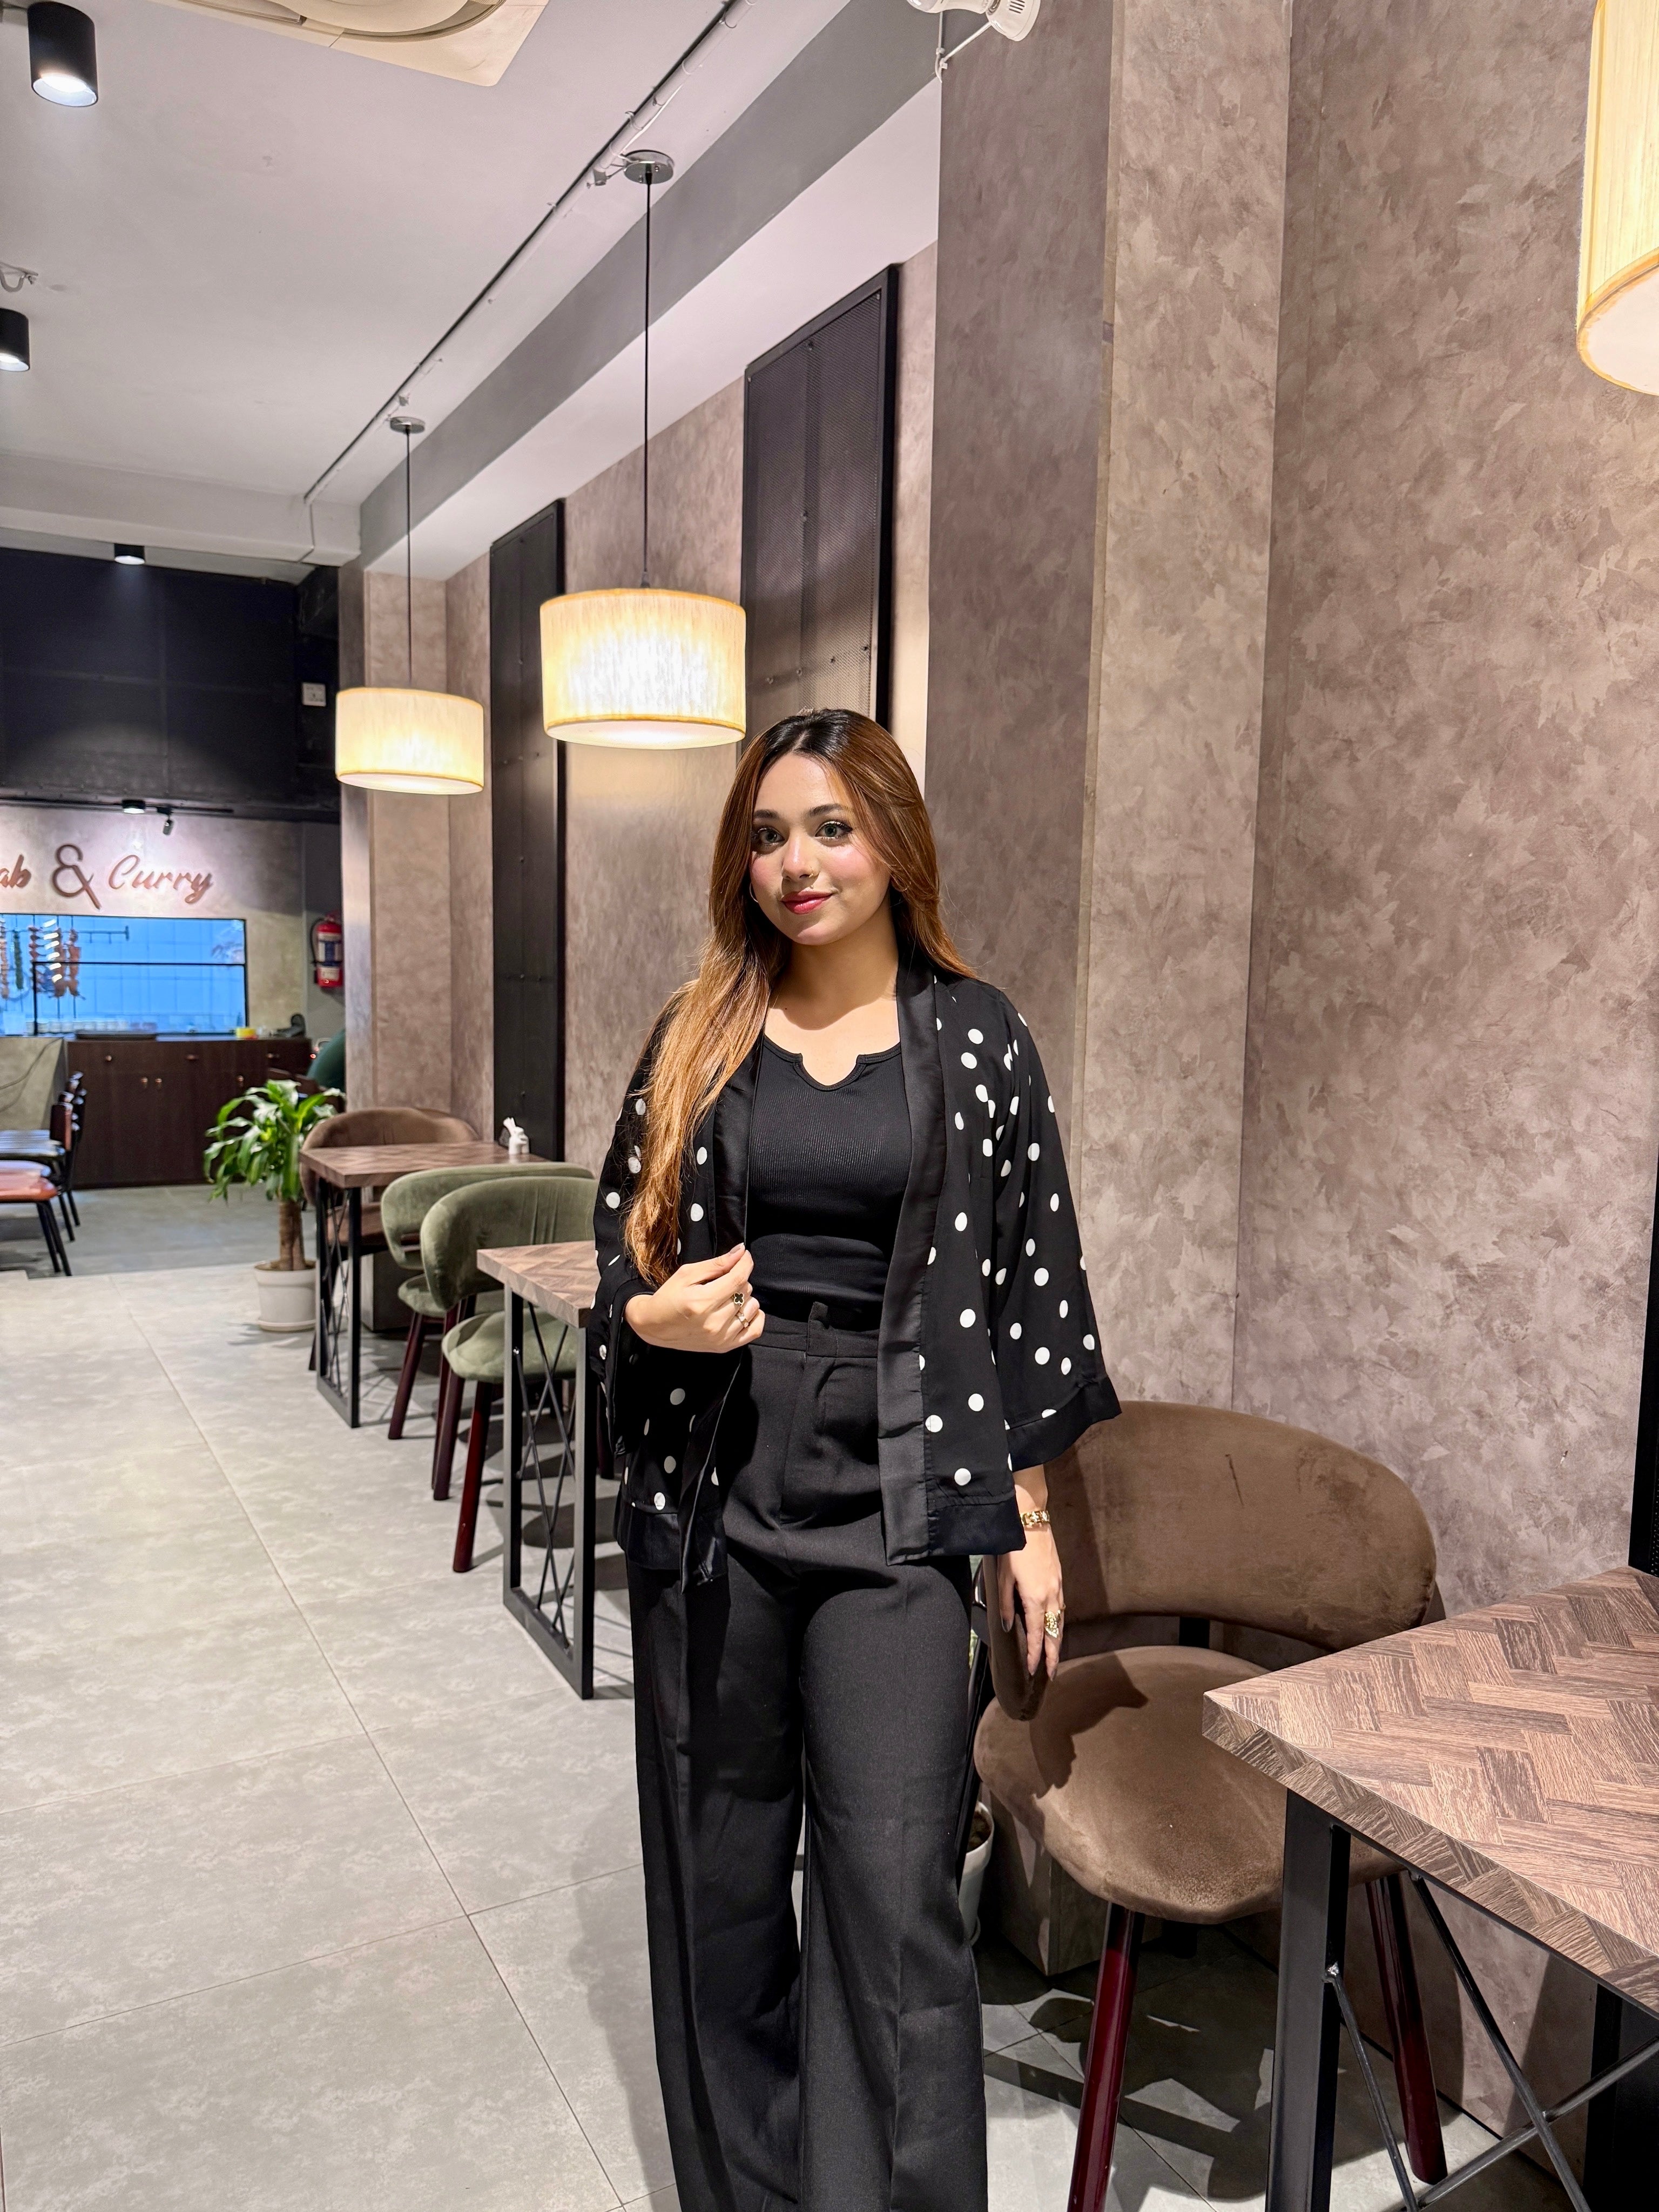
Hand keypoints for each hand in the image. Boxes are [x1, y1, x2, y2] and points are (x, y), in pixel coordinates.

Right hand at [625, 1243, 764, 1353]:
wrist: (655, 1326)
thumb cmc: (669, 1297)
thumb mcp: (687, 1274)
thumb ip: (716, 1264)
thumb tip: (741, 1251)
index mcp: (702, 1302)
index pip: (738, 1278)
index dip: (745, 1263)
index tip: (744, 1256)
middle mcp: (714, 1322)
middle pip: (745, 1291)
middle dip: (738, 1279)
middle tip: (723, 1280)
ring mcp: (721, 1337)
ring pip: (752, 1307)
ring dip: (745, 1298)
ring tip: (728, 1297)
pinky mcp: (725, 1347)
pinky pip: (755, 1330)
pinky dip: (755, 1316)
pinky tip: (743, 1310)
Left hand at [998, 1520, 1063, 1680]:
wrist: (1030, 1520)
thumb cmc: (1014, 1548)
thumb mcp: (1003, 1576)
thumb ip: (1006, 1604)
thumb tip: (1008, 1627)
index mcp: (1035, 1598)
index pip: (1037, 1634)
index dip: (1035, 1654)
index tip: (1033, 1670)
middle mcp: (1051, 1595)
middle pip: (1055, 1632)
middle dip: (1054, 1655)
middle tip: (1052, 1674)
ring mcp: (1058, 1587)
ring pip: (1061, 1621)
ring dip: (1059, 1641)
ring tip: (1055, 1657)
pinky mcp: (1059, 1578)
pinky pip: (1062, 1608)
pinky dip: (1060, 1623)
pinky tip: (1056, 1627)